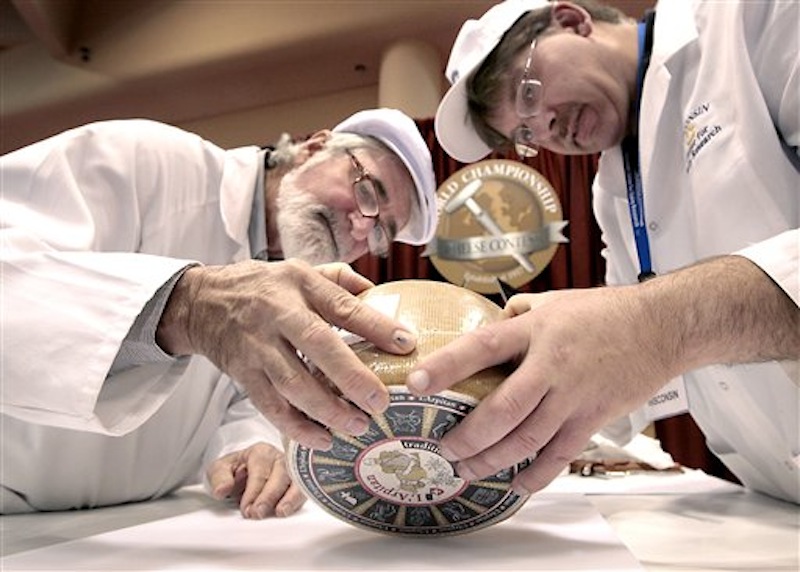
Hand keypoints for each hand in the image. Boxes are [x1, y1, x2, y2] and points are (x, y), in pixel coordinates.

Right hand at [157, 259, 416, 449]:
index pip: (342, 305)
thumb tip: (383, 295)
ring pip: (292, 383)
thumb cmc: (263, 288)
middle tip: (380, 401)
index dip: (375, 324)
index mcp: (300, 284)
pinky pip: (270, 406)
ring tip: (357, 426)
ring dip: (326, 410)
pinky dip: (295, 427)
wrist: (201, 302)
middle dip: (351, 376)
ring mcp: (258, 347)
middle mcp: (278, 314)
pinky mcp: (243, 374)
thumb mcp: (301, 270)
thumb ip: (341, 281)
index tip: (406, 343)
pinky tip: (321, 439)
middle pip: (317, 345)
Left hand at [207, 443, 305, 518]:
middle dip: (269, 495)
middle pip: (281, 474)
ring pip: (297, 480)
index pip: (260, 470)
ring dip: (290, 498)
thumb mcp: (220, 470)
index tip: (246, 508)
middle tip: (258, 513)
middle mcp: (280, 458)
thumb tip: (222, 489)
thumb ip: (219, 478)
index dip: (253, 491)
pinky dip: (299, 500)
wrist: (245, 474)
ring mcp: (292, 470)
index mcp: (261, 452)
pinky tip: (292, 510)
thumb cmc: (235, 471)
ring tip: (281, 512)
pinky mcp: (299, 483)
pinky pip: (304, 489)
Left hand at [405, 256, 798, 494]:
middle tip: (444, 449)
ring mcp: (574, 396)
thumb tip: (488, 328)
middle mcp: (552, 366)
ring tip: (467, 470)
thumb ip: (517, 315)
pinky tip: (515, 484)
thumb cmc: (604, 312)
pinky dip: (537, 476)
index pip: (482, 347)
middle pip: (503, 410)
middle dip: (468, 436)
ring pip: (527, 440)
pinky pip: (560, 455)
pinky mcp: (594, 418)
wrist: (661, 327)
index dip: (447, 366)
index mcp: (536, 331)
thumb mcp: (554, 301)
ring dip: (492, 460)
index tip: (416, 383)